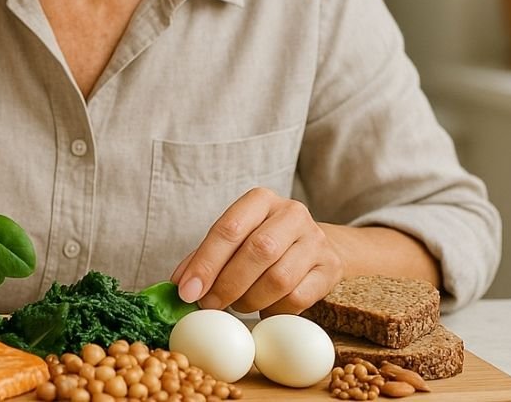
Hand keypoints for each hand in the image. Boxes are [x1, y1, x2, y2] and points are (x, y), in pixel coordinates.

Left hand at [170, 187, 342, 314]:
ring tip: (237, 305)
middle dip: (227, 284)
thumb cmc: (263, 243)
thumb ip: (205, 258)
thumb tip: (180, 284)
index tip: (188, 291)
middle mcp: (291, 213)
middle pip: (257, 251)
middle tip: (209, 305)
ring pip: (279, 278)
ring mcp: (315, 240)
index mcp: (261, 200)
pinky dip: (274, 309)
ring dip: (250, 300)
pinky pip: (298, 298)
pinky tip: (264, 308)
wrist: (315, 248)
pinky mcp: (329, 269)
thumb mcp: (235, 240)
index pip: (229, 228)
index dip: (205, 263)